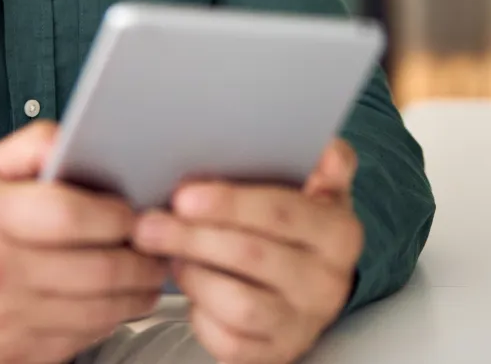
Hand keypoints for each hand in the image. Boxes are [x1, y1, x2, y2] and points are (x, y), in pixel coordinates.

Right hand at [0, 122, 166, 363]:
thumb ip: (35, 145)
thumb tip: (79, 138)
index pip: (71, 217)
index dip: (116, 215)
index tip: (132, 212)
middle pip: (100, 270)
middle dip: (143, 256)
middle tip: (156, 242)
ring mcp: (10, 322)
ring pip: (104, 311)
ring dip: (139, 290)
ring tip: (145, 269)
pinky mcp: (22, 357)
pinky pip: (89, 337)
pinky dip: (113, 317)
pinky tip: (116, 296)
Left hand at [131, 139, 363, 363]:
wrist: (311, 291)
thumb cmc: (301, 232)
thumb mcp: (321, 193)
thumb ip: (327, 164)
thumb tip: (327, 146)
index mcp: (340, 234)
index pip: (282, 213)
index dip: (230, 203)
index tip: (184, 195)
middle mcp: (327, 283)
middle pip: (252, 256)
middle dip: (193, 237)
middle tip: (151, 225)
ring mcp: (302, 324)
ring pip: (238, 303)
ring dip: (195, 276)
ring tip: (174, 255)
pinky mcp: (275, 354)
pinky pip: (228, 341)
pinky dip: (199, 314)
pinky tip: (191, 289)